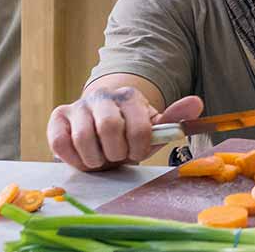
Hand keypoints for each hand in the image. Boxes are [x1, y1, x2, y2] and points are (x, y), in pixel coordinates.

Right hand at [47, 87, 202, 170]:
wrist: (99, 135)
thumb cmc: (128, 136)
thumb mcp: (152, 130)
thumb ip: (173, 119)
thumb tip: (197, 102)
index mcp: (129, 97)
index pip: (139, 127)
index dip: (139, 147)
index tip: (136, 152)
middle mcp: (102, 96)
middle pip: (109, 128)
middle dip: (115, 152)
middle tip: (116, 156)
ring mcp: (77, 105)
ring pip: (84, 139)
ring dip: (95, 159)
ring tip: (101, 158)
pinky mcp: (57, 118)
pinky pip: (61, 143)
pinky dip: (74, 159)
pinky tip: (83, 158)